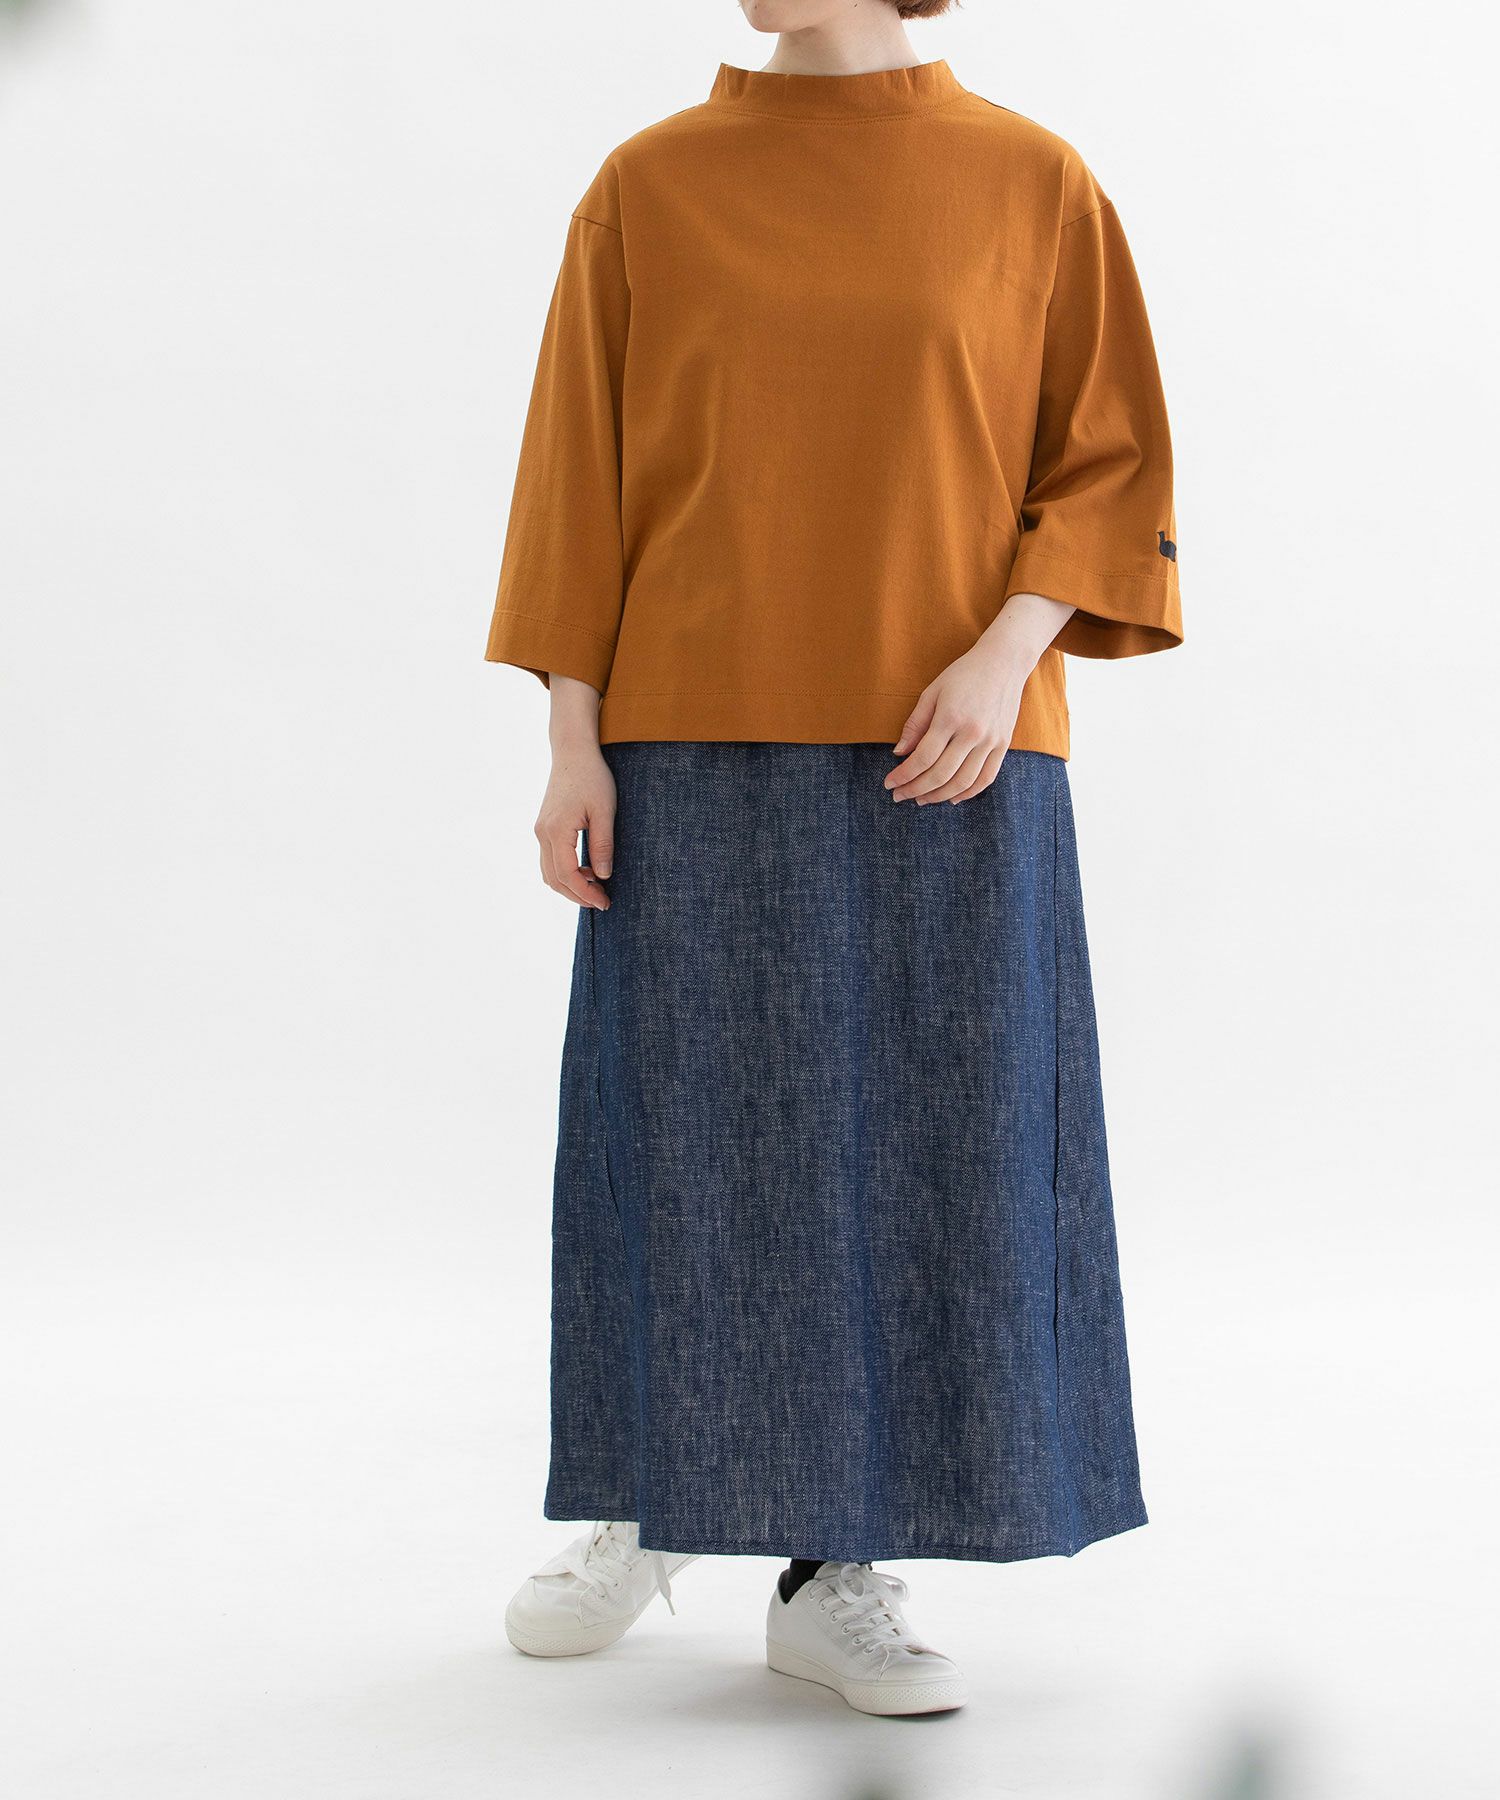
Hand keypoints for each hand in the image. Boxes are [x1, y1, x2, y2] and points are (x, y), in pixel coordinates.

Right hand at [535, 676, 613, 908]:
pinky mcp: (544, 827)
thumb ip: (602, 845)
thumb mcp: (604, 812)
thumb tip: (602, 875)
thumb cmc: (592, 778)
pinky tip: (585, 870)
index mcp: (557, 831)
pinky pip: (549, 859)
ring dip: (569, 886)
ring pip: (548, 872)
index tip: (605, 902)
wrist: (573, 753)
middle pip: (554, 879)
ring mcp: (540, 830)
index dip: (586, 894)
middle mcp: (542, 834)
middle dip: (577, 895)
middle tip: (602, 901)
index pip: (568, 875)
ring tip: (595, 887)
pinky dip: (564, 872)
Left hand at [884, 593, 1074, 804]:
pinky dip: (968, 793)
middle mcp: (972, 733)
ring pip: (963, 782)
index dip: (903, 775)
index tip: (889, 784)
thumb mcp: (933, 692)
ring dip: (939, 796)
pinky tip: (952, 797)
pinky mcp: (1004, 745)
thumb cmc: (963, 674)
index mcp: (950, 718)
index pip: (922, 758)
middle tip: (900, 796)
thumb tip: (899, 753)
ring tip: (921, 799)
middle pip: (940, 774)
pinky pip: (986, 778)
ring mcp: (991, 741)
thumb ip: (915, 724)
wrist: (1004, 662)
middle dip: (916, 789)